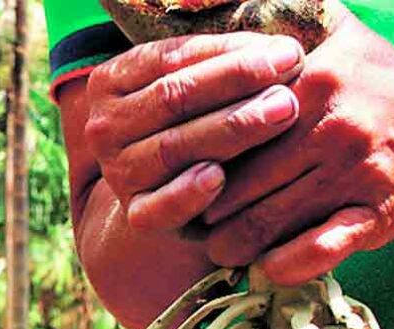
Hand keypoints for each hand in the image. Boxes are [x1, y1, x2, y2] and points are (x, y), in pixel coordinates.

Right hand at [84, 32, 305, 234]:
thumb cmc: (198, 122)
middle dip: (236, 83)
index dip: (230, 52)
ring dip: (231, 128)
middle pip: (172, 98)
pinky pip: (158, 206)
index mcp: (110, 82)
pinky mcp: (137, 213)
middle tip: (290, 79)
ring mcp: (118, 172)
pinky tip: (218, 177)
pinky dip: (186, 193)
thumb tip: (281, 50)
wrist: (173, 193)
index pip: (172, 59)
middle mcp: (104, 127)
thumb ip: (221, 63)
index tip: (287, 51)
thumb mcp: (198, 86)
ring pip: (172, 147)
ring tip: (283, 112)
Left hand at [201, 9, 393, 283]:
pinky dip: (282, 265)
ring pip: (264, 224)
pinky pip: (315, 251)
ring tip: (221, 248)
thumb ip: (277, 36)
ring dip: (233, 245)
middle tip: (192, 224)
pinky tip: (267, 267)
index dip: (195, 161)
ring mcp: (355, 173)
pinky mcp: (377, 213)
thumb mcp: (337, 41)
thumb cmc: (378, 82)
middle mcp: (330, 129)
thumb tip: (209, 5)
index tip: (178, 176)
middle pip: (236, 185)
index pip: (226, 132)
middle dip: (206, 212)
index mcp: (307, 87)